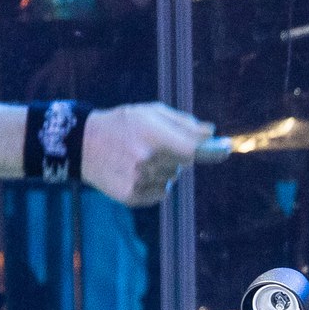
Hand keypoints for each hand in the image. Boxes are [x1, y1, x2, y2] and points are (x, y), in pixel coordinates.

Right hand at [83, 102, 213, 207]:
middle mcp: (146, 160)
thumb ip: (183, 123)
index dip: (213, 150)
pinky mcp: (131, 196)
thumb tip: (211, 133)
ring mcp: (138, 180)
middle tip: (155, 145)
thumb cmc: (122, 124)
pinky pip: (160, 194)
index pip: (193, 149)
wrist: (81, 144)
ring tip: (139, 158)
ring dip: (165, 169)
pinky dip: (155, 184)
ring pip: (172, 179)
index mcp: (152, 135)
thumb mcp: (150, 113)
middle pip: (184, 164)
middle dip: (178, 154)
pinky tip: (136, 172)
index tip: (227, 148)